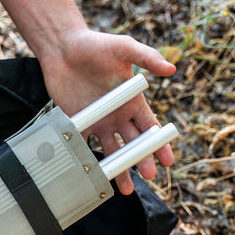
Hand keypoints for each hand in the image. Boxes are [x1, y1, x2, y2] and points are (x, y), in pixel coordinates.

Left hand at [40, 28, 175, 193]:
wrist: (63, 47)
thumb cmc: (96, 46)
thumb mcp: (124, 48)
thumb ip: (146, 57)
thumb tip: (171, 68)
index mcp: (132, 101)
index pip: (150, 128)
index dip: (159, 144)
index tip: (167, 160)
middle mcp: (117, 115)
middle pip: (133, 144)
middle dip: (141, 160)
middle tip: (148, 175)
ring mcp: (98, 121)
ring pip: (112, 151)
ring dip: (118, 169)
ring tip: (124, 188)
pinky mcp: (77, 122)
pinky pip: (82, 144)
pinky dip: (86, 159)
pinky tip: (90, 176)